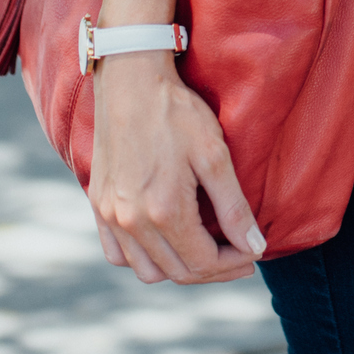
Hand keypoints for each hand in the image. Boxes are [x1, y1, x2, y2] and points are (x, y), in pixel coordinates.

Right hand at [89, 52, 265, 284]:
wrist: (129, 81)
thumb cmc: (176, 112)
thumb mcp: (214, 154)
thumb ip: (234, 207)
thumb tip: (255, 246)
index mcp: (164, 211)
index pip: (204, 263)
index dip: (234, 263)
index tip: (254, 252)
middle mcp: (131, 221)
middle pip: (178, 271)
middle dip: (215, 268)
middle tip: (241, 252)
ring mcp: (110, 215)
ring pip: (146, 270)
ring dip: (179, 267)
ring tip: (206, 248)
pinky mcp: (98, 204)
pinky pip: (117, 253)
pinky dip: (143, 258)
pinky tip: (166, 240)